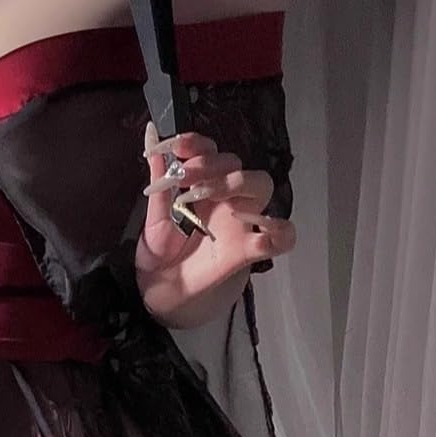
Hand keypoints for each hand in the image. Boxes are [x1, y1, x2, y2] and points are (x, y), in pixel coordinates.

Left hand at [136, 121, 295, 327]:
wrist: (162, 292)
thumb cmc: (160, 254)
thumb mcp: (153, 221)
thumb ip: (159, 188)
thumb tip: (153, 149)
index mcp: (202, 186)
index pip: (210, 152)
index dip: (197, 144)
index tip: (176, 147)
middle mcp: (226, 197)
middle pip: (236, 164)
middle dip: (212, 164)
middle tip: (186, 177)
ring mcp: (241, 221)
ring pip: (262, 185)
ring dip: (239, 182)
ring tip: (207, 195)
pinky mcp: (249, 250)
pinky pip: (281, 237)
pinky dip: (279, 230)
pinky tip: (260, 230)